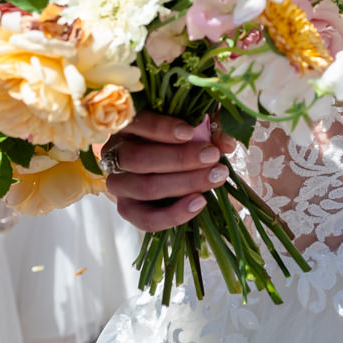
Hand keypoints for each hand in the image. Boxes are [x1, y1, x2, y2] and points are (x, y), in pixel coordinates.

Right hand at [101, 111, 238, 232]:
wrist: (161, 167)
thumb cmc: (178, 139)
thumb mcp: (194, 125)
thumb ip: (211, 128)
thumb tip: (226, 143)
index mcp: (128, 125)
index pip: (137, 123)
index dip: (161, 128)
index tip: (190, 132)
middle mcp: (116, 153)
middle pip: (139, 158)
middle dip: (179, 158)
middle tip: (212, 156)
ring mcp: (119, 184)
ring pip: (144, 188)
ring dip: (183, 183)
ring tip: (214, 178)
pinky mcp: (127, 209)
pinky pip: (146, 219)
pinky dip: (174, 214)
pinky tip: (200, 202)